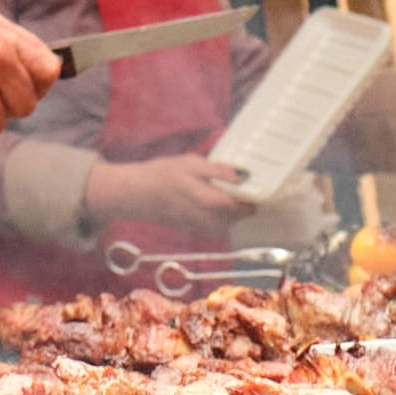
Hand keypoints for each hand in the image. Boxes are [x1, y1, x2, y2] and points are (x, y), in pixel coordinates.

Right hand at [84, 150, 262, 232]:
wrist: (136, 195)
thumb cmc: (161, 175)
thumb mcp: (190, 163)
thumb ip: (219, 171)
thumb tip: (246, 176)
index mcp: (211, 202)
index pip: (246, 206)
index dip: (256, 195)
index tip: (259, 183)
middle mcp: (211, 220)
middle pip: (241, 215)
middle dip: (243, 200)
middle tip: (234, 182)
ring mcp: (204, 228)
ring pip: (232, 220)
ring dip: (232, 208)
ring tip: (218, 189)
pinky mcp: (198, 231)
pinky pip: (220, 224)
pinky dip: (220, 213)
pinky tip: (207, 199)